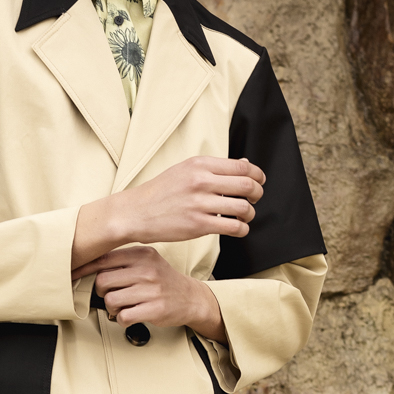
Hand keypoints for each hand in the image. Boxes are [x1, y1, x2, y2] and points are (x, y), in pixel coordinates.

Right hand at [72, 156, 263, 268]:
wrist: (135, 213)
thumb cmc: (160, 192)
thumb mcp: (185, 170)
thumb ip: (214, 168)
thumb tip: (245, 164)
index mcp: (199, 165)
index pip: (243, 166)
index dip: (257, 175)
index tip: (258, 182)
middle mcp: (201, 181)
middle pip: (247, 185)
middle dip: (257, 194)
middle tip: (254, 199)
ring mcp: (200, 204)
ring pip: (243, 208)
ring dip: (250, 214)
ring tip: (244, 216)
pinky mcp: (198, 225)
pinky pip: (233, 227)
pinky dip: (242, 229)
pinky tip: (238, 229)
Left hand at [81, 246, 225, 340]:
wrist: (190, 298)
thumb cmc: (162, 280)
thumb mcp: (146, 261)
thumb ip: (122, 261)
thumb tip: (88, 265)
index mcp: (141, 254)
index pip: (103, 260)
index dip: (83, 269)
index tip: (71, 275)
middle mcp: (146, 270)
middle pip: (102, 282)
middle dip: (102, 292)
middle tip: (111, 295)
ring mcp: (151, 290)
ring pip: (111, 301)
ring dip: (112, 308)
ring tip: (124, 306)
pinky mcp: (154, 309)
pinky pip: (123, 317)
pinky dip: (122, 319)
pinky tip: (131, 314)